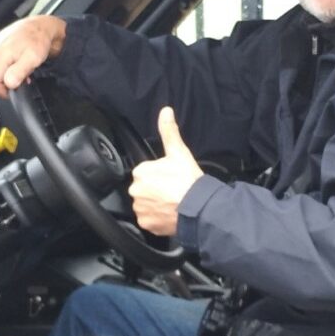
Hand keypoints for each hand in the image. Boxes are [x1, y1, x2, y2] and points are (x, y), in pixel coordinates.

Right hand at [0, 15, 66, 98]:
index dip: (5, 91)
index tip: (16, 88)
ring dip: (3, 76)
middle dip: (6, 82)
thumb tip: (9, 83)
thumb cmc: (37, 40)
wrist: (36, 27)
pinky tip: (11, 63)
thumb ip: (20, 72)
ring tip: (17, 68)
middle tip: (21, 76)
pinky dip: (0, 69)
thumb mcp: (33, 58)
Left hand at [128, 107, 203, 236]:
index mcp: (140, 172)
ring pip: (145, 204)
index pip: (145, 172)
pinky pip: (148, 220)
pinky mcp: (146, 224)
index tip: (170, 179)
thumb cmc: (189, 180)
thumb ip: (169, 131)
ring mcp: (140, 209)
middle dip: (155, 190)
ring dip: (155, 204)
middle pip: (144, 188)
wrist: (199, 208)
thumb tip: (165, 111)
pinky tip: (168, 213)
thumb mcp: (179, 152)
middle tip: (171, 192)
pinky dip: (156, 218)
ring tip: (171, 203)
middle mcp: (136, 191)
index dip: (159, 175)